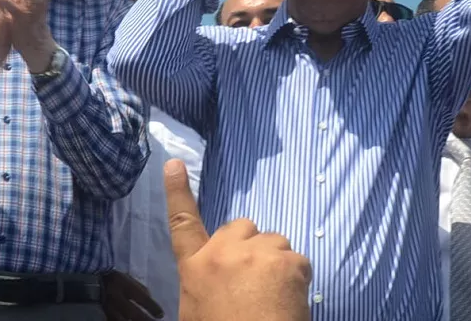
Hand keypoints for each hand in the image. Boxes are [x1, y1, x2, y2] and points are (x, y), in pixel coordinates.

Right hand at [103, 270, 163, 320]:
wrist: (95, 282)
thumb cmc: (117, 280)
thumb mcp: (130, 279)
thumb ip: (141, 289)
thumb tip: (152, 300)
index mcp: (123, 284)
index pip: (141, 297)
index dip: (151, 307)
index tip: (161, 315)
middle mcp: (115, 296)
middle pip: (131, 312)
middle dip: (144, 319)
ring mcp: (107, 307)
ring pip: (121, 320)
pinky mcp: (103, 313)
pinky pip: (113, 320)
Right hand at [166, 159, 311, 320]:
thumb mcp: (197, 309)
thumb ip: (206, 281)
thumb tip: (220, 278)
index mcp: (196, 268)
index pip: (182, 223)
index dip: (176, 191)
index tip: (174, 164)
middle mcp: (224, 253)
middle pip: (240, 227)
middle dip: (248, 244)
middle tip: (251, 278)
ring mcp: (257, 254)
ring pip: (274, 241)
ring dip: (274, 261)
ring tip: (270, 295)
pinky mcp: (288, 261)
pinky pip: (297, 259)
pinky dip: (296, 278)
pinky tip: (288, 301)